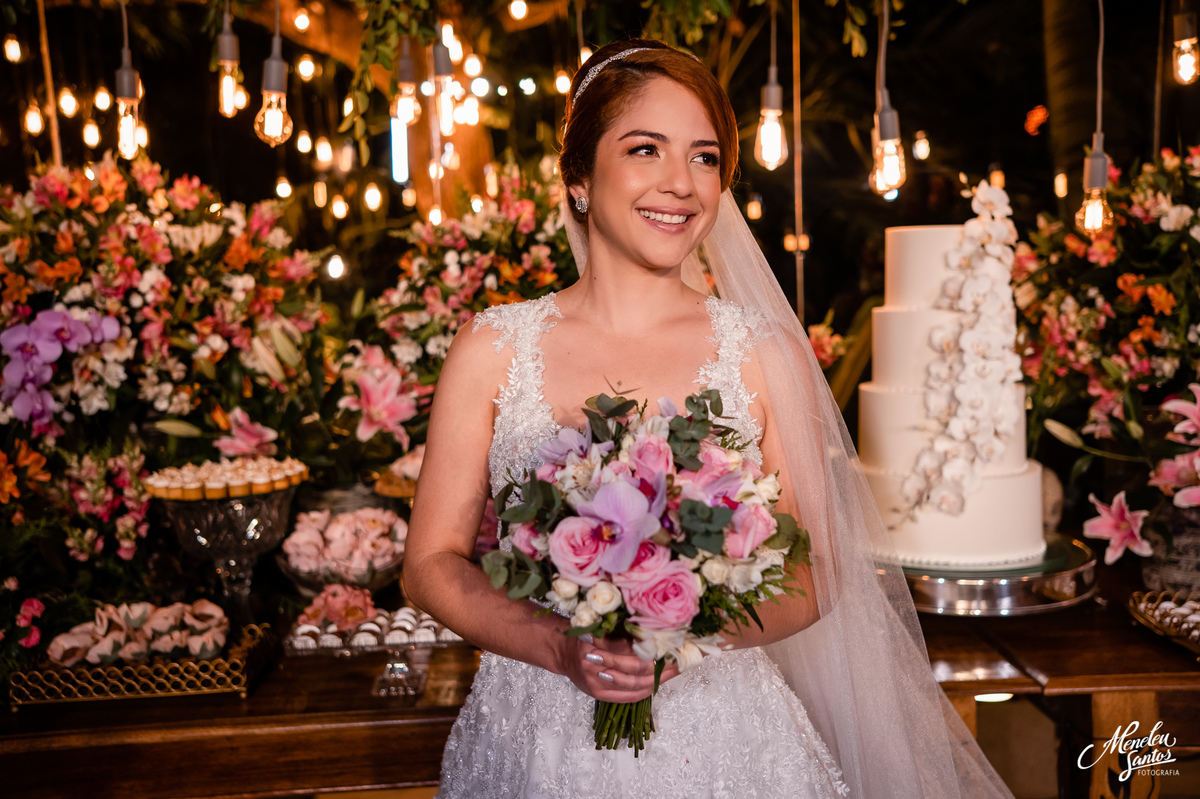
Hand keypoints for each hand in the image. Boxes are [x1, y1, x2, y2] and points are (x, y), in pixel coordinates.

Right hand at [560, 633, 679, 702]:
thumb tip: (654, 630)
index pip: (630, 647)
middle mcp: (594, 664)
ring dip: (658, 678)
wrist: (563, 653)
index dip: (652, 646)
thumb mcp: (600, 625)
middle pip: (635, 667)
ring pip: (634, 684)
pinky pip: (628, 696)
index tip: (670, 642)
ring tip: (674, 670)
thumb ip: (621, 630)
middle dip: (660, 664)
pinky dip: (645, 690)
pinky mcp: (599, 695)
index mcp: (594, 642)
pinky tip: (658, 683)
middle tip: (679, 658)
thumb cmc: (585, 635)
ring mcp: (596, 682)